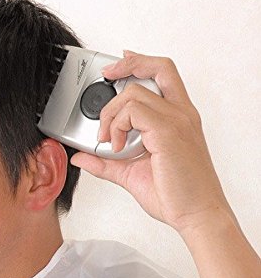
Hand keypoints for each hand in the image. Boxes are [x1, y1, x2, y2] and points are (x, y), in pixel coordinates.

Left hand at [70, 50, 231, 234]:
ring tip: (109, 138)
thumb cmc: (175, 195)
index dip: (140, 61)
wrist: (196, 216)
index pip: (164, 74)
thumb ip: (105, 162)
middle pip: (156, 68)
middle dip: (125, 66)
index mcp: (178, 118)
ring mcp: (177, 121)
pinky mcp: (169, 132)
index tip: (117, 65)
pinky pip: (134, 111)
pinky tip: (116, 145)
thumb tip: (81, 156)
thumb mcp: (130, 173)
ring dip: (112, 113)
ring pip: (135, 92)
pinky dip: (117, 126)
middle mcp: (181, 114)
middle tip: (104, 77)